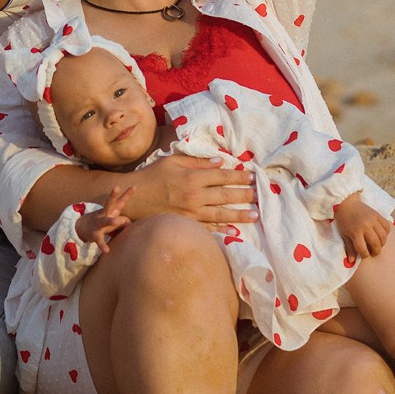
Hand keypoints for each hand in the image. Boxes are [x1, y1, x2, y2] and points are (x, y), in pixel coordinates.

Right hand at [75, 187, 135, 251]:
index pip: (120, 201)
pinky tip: (107, 250)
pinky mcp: (95, 234)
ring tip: (119, 221)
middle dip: (113, 196)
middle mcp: (104, 214)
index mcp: (110, 210)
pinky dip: (103, 245)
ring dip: (112, 220)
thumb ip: (124, 220)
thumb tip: (132, 224)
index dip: (127, 194)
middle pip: (109, 203)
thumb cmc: (102, 222)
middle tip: (116, 187)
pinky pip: (99, 240)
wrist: (81, 227)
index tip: (135, 186)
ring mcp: (98, 223)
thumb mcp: (112, 219)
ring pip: (105, 220)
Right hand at [132, 154, 256, 224]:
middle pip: (226, 195)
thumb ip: (198, 162)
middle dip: (245, 195)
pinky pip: (207, 228)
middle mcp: (195, 196)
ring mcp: (191, 213)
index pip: (223, 176)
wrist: (134, 198)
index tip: (252, 176)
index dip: (239, 176)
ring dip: (240, 215)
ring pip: (221, 214)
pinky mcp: (186, 224)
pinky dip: (221, 229)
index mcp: (192, 177)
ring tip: (255, 215)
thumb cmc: (153, 176)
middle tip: (260, 194)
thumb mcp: (173, 161)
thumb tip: (220, 162)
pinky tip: (233, 231)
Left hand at [334, 196, 392, 260]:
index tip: (365, 255)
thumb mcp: (343, 234)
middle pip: (375, 244)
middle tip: (374, 253)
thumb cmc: (343, 220)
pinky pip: (386, 227)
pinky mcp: (377, 215)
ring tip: (378, 245)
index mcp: (355, 232)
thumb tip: (351, 261)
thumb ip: (349, 248)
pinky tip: (381, 235)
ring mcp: (373, 220)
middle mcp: (365, 227)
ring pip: (383, 236)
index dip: (365, 255)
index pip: (363, 249)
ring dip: (382, 243)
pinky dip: (386, 233)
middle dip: (376, 251)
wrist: (346, 203)